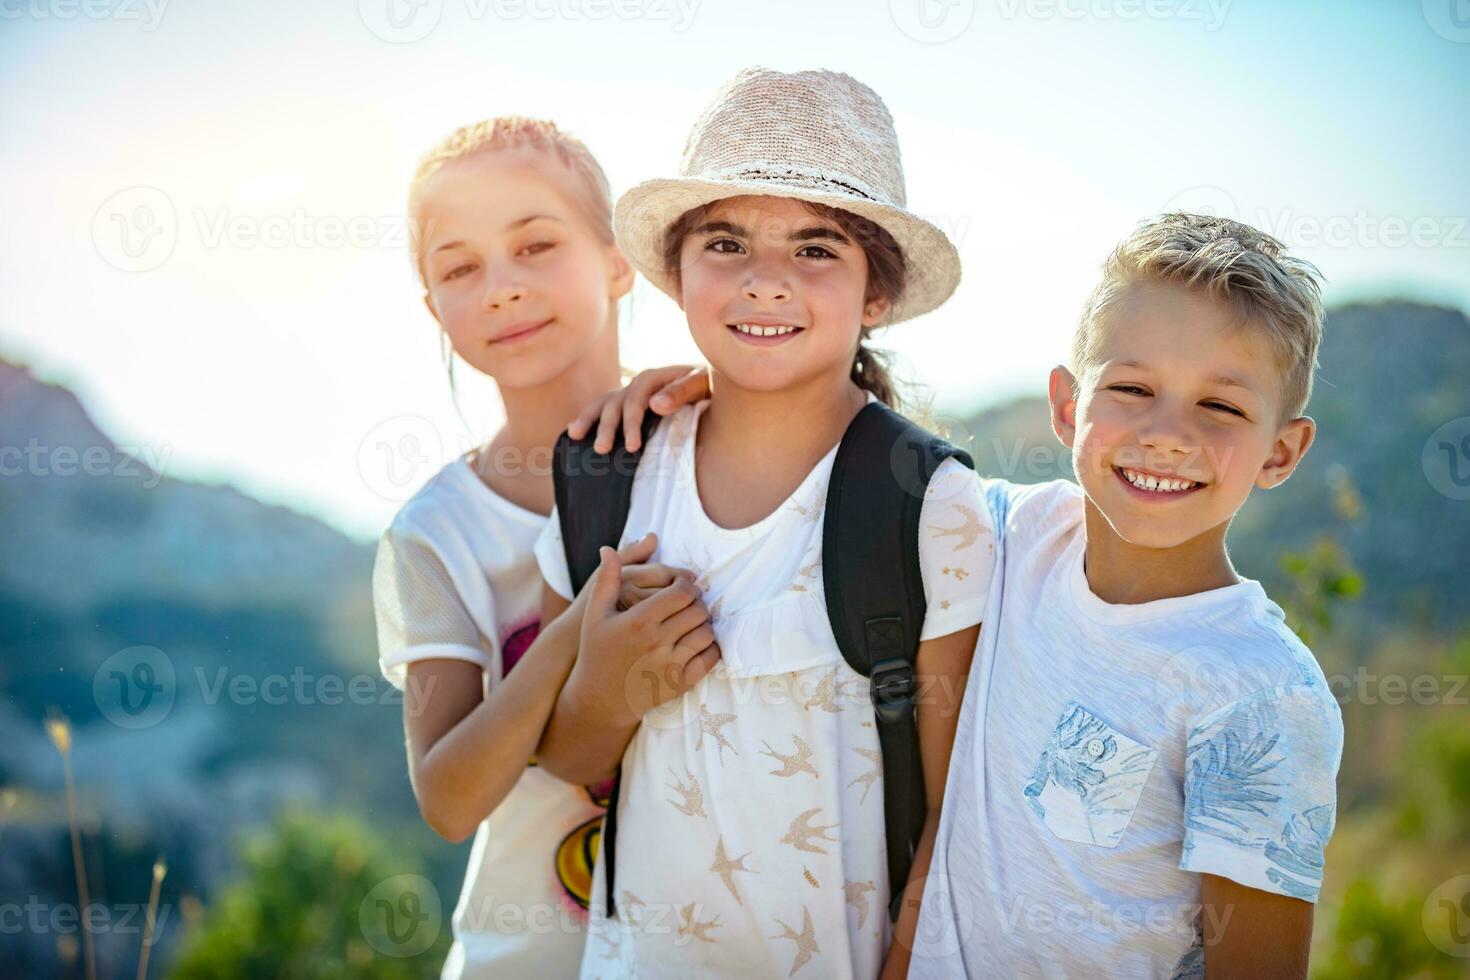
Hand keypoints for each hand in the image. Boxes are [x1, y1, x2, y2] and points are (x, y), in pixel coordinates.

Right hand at [567, 364, 711, 453]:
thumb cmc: (710, 384)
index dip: (631, 422)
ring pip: (604, 403)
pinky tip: (576, 431)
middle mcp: (639, 383)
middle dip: (607, 426)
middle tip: (601, 450)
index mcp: (655, 377)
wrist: (712, 381)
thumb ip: (681, 393)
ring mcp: (631, 391)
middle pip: (616, 402)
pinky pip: (604, 407)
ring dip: (589, 419)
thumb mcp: (702, 384)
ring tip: (575, 436)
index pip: (636, 399)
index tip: (632, 447)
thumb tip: (654, 405)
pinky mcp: (629, 402)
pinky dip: (590, 417)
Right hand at [576, 540, 720, 722]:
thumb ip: (607, 580)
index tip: (682, 587)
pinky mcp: (680, 683)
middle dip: (697, 602)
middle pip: (698, 610)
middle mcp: (657, 642)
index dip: (687, 585)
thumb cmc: (597, 652)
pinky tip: (699, 642)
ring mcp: (670, 664)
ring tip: (693, 621)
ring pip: (706, 632)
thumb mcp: (595, 615)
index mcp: (639, 621)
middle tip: (690, 603)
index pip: (681, 592)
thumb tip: (607, 550)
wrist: (599, 699)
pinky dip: (711, 647)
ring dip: (704, 624)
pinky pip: (710, 658)